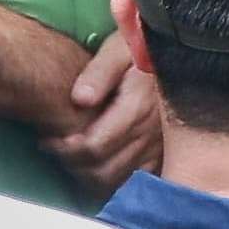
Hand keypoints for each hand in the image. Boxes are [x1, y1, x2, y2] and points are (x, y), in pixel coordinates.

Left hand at [47, 30, 161, 197]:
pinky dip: (114, 182)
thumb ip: (99, 72)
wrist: (181, 51)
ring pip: (119, 182)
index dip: (65, 149)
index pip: (94, 146)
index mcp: (138, 106)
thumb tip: (80, 100)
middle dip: (73, 166)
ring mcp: (162, 148)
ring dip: (90, 177)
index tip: (47, 141)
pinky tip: (99, 167)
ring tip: (72, 159)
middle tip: (56, 151)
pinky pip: (137, 182)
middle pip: (104, 171)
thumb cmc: (144, 46)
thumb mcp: (120, 47)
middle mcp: (153, 133)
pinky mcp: (166, 154)